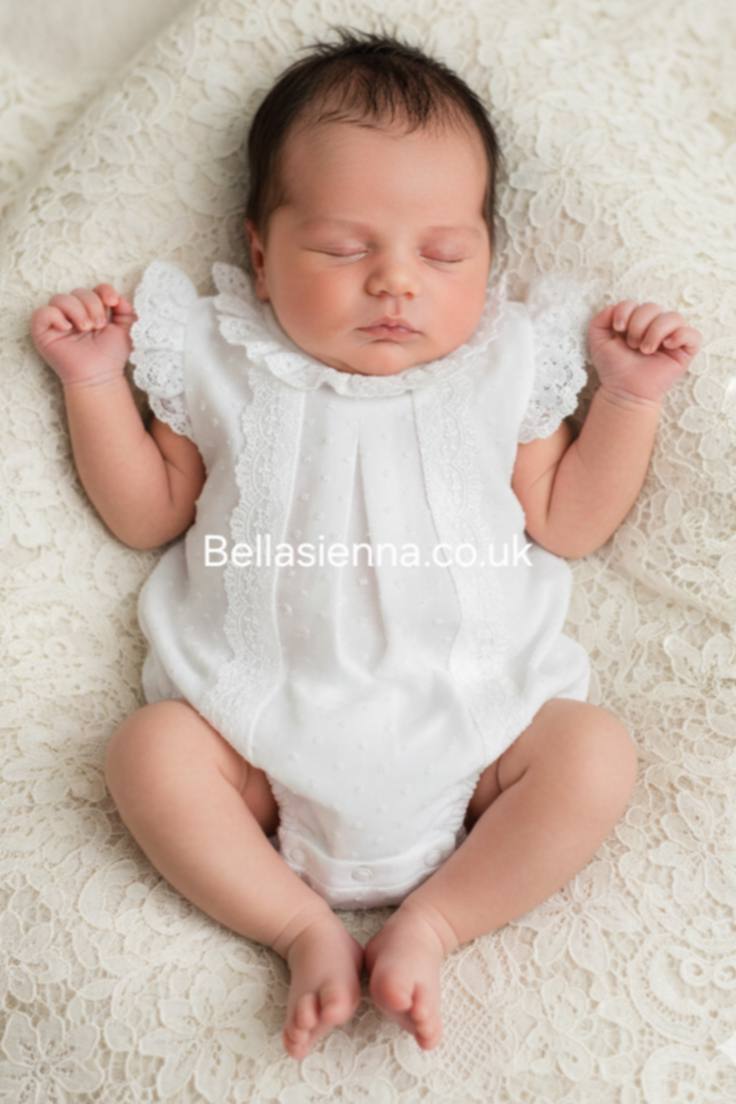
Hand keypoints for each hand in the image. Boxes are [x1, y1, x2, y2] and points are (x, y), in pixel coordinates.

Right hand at [30, 284, 137, 387]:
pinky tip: (66, 328)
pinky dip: (55, 316)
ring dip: (77, 311)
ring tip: (86, 328)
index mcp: (92, 311)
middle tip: (98, 326)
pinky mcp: (42, 332)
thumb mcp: (126, 330)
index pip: (94, 289)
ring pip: (60, 298)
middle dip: (92, 305)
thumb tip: (118, 298)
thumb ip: (127, 311)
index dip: (104, 290)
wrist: (99, 376)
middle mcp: (74, 314)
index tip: (112, 303)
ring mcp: (57, 322)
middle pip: (78, 291)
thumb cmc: (111, 356)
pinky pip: (42, 312)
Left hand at [587, 300, 702, 405]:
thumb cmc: (613, 368)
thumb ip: (600, 319)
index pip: (635, 303)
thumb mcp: (598, 340)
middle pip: (653, 306)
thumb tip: (615, 306)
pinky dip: (680, 336)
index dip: (626, 311)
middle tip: (632, 345)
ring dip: (656, 331)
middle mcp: (655, 327)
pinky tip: (666, 346)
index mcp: (636, 322)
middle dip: (638, 324)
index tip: (618, 328)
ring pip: (673, 317)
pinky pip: (693, 334)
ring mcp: (671, 337)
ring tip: (646, 350)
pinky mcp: (685, 351)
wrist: (624, 391)